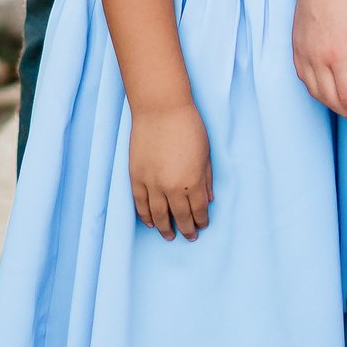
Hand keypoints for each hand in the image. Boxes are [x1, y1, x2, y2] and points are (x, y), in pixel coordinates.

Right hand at [125, 95, 212, 238]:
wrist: (160, 109)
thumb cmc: (188, 127)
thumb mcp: (206, 153)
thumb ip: (207, 179)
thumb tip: (209, 200)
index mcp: (193, 182)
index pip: (199, 210)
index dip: (201, 221)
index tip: (202, 226)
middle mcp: (172, 187)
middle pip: (180, 217)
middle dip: (186, 229)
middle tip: (189, 237)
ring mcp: (152, 184)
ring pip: (158, 215)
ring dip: (165, 228)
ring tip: (169, 236)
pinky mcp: (136, 177)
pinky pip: (140, 204)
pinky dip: (145, 216)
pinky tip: (151, 223)